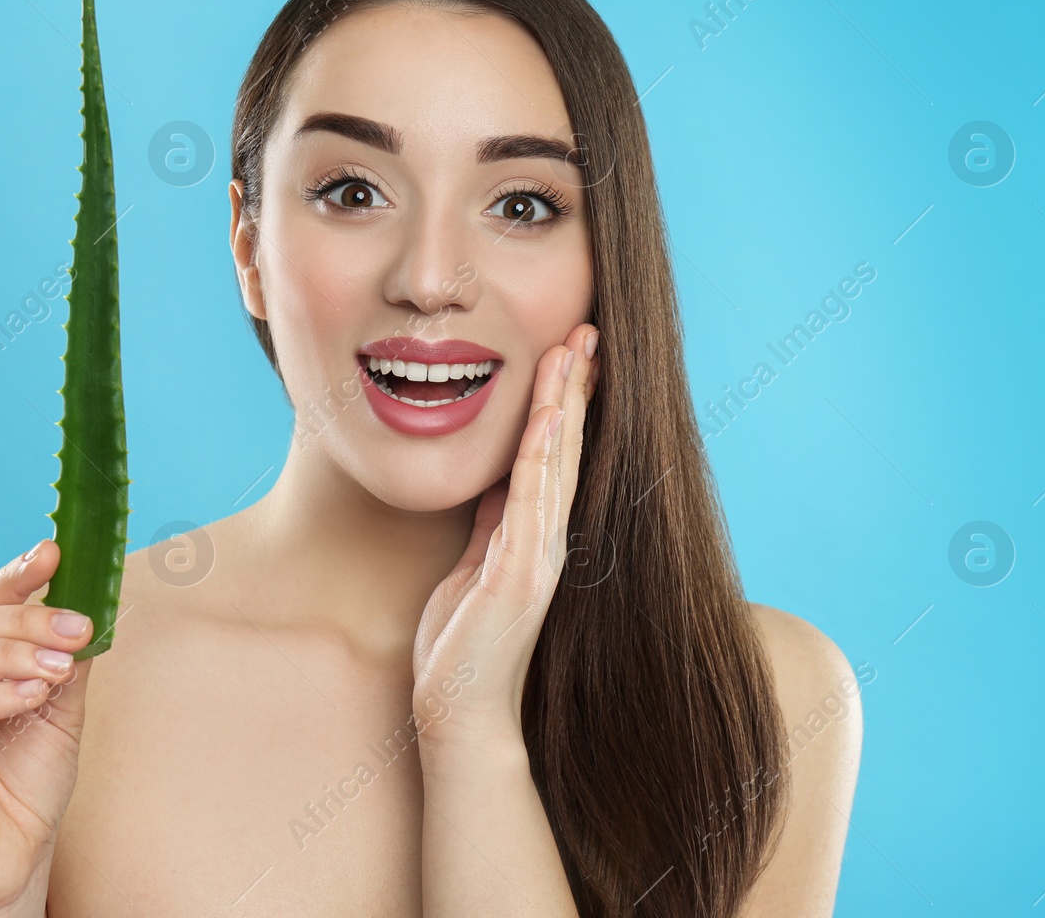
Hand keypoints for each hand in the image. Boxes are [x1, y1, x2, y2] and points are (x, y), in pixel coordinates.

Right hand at [0, 540, 94, 915]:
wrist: (13, 859)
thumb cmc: (28, 785)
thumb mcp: (58, 710)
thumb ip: (62, 661)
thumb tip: (84, 608)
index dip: (13, 577)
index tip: (53, 552)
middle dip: (27, 618)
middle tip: (78, 623)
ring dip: (11, 653)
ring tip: (59, 662)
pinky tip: (30, 693)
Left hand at [411, 323, 599, 753]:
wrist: (458, 713)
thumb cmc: (461, 645)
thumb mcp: (474, 565)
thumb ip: (491, 523)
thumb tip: (499, 477)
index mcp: (533, 536)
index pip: (553, 454)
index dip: (564, 401)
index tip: (569, 351)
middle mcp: (547, 540)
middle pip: (566, 448)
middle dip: (575, 388)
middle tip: (586, 330)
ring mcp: (539, 558)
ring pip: (556, 466)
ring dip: (565, 407)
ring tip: (573, 353)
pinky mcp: (520, 578)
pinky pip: (533, 505)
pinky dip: (543, 460)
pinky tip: (549, 420)